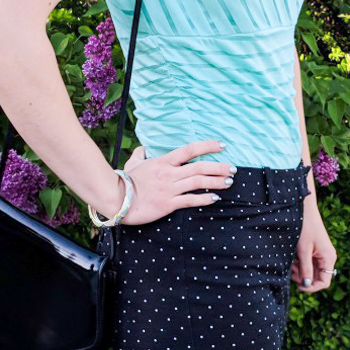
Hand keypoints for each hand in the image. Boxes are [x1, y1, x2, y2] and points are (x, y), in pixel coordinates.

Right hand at [113, 140, 234, 225]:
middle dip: (219, 167)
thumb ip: (140, 155)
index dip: (207, 146)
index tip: (221, 145)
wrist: (117, 199)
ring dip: (216, 181)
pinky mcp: (168, 204)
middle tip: (232, 169)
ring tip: (228, 182)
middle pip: (200, 167)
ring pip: (198, 182)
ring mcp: (169, 188)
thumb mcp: (133, 163)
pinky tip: (215, 198)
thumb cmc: (125, 181)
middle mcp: (169, 173)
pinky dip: (204, 199)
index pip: (190, 150)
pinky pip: (190, 200)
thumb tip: (143, 148)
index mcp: (163, 161)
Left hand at [291, 202, 336, 292]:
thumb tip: (306, 285)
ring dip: (301, 271)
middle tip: (291, 272)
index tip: (298, 285)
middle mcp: (327, 257)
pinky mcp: (315, 249)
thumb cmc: (305, 226)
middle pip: (317, 277)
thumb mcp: (303, 250)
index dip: (311, 287)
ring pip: (311, 270)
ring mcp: (321, 253)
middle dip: (304, 278)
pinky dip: (301, 264)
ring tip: (291, 264)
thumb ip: (305, 268)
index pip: (324, 282)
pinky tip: (293, 259)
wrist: (304, 208)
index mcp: (329, 258)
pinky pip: (309, 262)